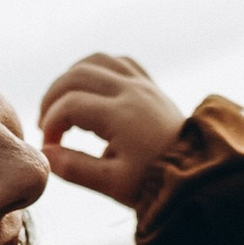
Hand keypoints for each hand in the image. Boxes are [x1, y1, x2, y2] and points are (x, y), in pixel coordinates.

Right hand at [38, 53, 188, 204]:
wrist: (198, 174)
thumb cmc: (156, 183)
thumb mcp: (113, 184)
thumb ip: (75, 168)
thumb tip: (45, 154)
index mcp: (121, 114)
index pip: (70, 105)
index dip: (52, 124)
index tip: (50, 146)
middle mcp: (131, 91)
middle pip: (77, 75)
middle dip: (53, 98)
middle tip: (47, 124)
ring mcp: (142, 84)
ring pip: (96, 60)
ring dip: (71, 77)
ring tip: (62, 103)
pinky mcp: (150, 85)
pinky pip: (119, 62)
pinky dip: (98, 68)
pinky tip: (91, 89)